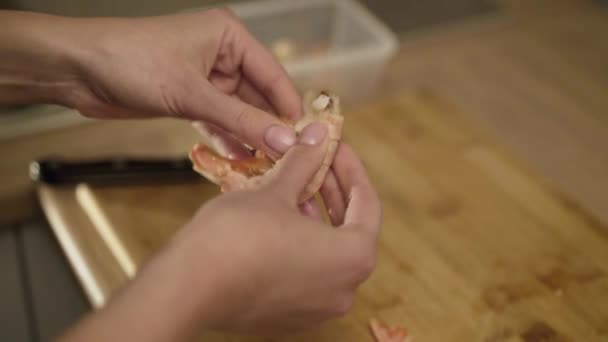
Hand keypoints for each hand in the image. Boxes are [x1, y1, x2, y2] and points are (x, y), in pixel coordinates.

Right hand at [60, 125, 381, 340]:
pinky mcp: (290, 317)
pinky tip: (277, 221)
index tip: (336, 148)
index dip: (351, 169)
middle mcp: (344, 290)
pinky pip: (306, 273)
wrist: (188, 288)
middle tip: (316, 162)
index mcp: (352, 258)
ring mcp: (317, 309)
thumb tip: (319, 135)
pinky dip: (299, 245)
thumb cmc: (237, 237)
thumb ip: (305, 162)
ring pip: (326, 252)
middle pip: (349, 230)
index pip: (367, 205)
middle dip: (332, 192)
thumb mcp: (275, 190)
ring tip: (292, 188)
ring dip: (314, 218)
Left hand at [64, 8, 300, 155]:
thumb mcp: (192, 93)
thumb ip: (240, 119)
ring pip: (240, 114)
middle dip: (270, 129)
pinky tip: (241, 162)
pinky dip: (228, 141)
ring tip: (268, 168)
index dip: (290, 109)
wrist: (78, 69)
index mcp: (230, 37)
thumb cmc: (131, 60)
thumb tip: (283, 140)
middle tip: (287, 162)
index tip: (306, 141)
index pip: (274, 76)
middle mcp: (223, 56)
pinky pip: (219, 123)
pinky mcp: (191, 99)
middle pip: (260, 98)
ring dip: (250, 139)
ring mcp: (207, 79)